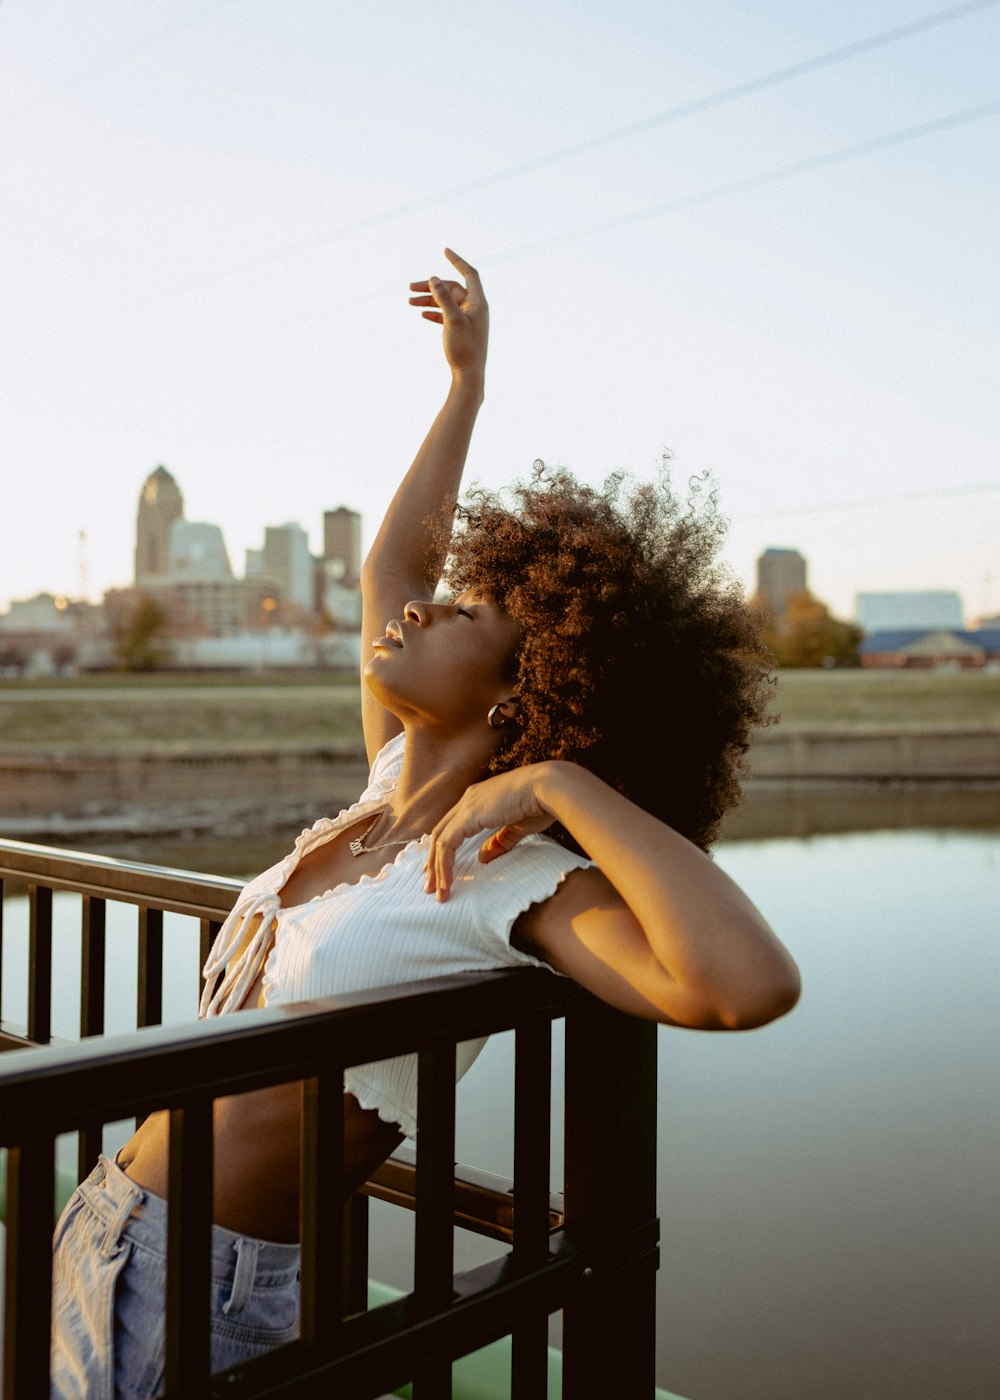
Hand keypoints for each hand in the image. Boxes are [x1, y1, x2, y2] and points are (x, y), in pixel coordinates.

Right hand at [409, 248, 487, 381]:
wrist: (469, 375)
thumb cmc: (464, 349)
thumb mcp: (452, 320)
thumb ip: (443, 298)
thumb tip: (433, 277)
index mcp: (478, 302)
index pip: (469, 274)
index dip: (457, 261)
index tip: (445, 250)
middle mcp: (474, 308)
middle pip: (451, 288)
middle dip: (430, 286)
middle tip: (409, 287)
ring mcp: (467, 319)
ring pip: (446, 302)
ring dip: (428, 299)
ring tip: (409, 302)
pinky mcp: (460, 330)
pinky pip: (446, 315)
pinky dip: (434, 312)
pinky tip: (421, 314)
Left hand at [424, 764, 558, 901]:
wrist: (549, 787)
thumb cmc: (541, 804)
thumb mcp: (517, 828)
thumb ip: (499, 842)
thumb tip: (483, 858)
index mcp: (479, 798)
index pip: (452, 825)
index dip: (444, 848)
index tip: (440, 869)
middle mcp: (468, 799)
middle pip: (440, 832)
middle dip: (433, 860)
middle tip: (430, 884)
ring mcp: (467, 805)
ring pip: (439, 840)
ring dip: (436, 867)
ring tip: (435, 891)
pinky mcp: (469, 815)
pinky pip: (447, 844)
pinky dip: (443, 864)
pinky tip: (446, 882)